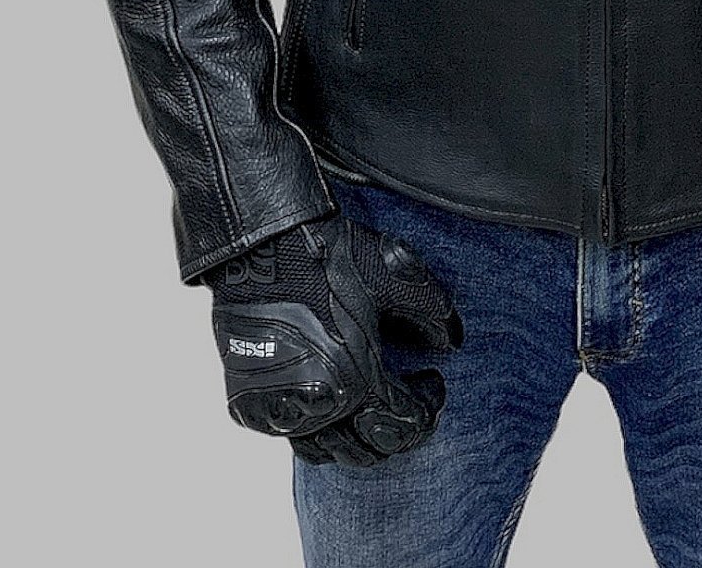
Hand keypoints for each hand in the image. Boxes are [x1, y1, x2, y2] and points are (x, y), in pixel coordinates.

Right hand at [207, 208, 465, 467]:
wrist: (260, 249)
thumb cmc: (328, 258)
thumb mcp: (393, 276)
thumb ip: (432, 312)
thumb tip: (452, 342)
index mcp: (358, 380)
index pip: (407, 422)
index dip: (429, 406)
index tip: (433, 383)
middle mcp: (319, 406)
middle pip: (368, 450)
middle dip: (396, 432)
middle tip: (406, 400)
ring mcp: (281, 409)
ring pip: (327, 452)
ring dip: (356, 440)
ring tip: (369, 411)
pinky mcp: (250, 404)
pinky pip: (291, 436)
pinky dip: (316, 431)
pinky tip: (330, 402)